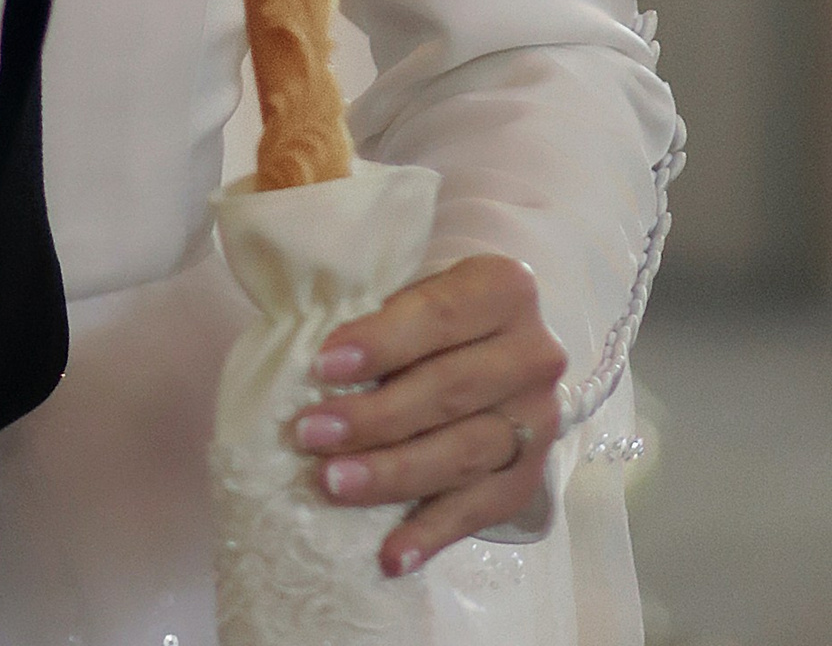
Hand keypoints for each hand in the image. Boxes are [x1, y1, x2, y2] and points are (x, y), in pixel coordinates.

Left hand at [294, 253, 566, 575]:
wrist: (486, 346)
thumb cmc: (423, 309)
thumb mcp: (406, 283)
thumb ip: (370, 303)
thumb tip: (301, 347)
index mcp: (505, 289)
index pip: (439, 315)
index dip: (381, 342)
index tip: (321, 365)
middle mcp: (534, 355)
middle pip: (448, 391)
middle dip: (374, 417)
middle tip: (310, 433)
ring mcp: (537, 422)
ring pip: (462, 453)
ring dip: (393, 474)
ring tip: (333, 484)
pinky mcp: (527, 477)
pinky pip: (478, 511)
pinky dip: (432, 534)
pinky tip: (391, 555)